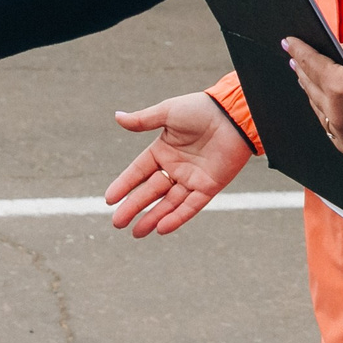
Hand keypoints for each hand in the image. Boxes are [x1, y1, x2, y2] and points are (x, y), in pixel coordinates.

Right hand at [106, 96, 253, 236]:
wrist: (233, 114)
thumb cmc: (200, 109)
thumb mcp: (167, 112)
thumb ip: (143, 120)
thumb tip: (117, 117)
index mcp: (162, 150)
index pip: (138, 172)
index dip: (124, 186)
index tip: (109, 200)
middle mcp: (175, 167)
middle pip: (150, 191)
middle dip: (133, 207)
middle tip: (117, 223)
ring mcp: (192, 179)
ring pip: (168, 203)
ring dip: (152, 218)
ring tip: (136, 232)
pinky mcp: (209, 187)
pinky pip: (191, 206)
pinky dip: (177, 217)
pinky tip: (161, 228)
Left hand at [285, 41, 342, 166]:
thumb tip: (330, 52)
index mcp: (340, 89)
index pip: (310, 64)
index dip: (298, 50)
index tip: (288, 43)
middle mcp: (338, 117)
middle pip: (311, 89)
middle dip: (303, 72)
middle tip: (296, 60)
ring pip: (321, 114)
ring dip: (315, 96)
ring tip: (311, 82)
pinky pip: (335, 135)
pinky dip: (331, 120)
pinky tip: (331, 110)